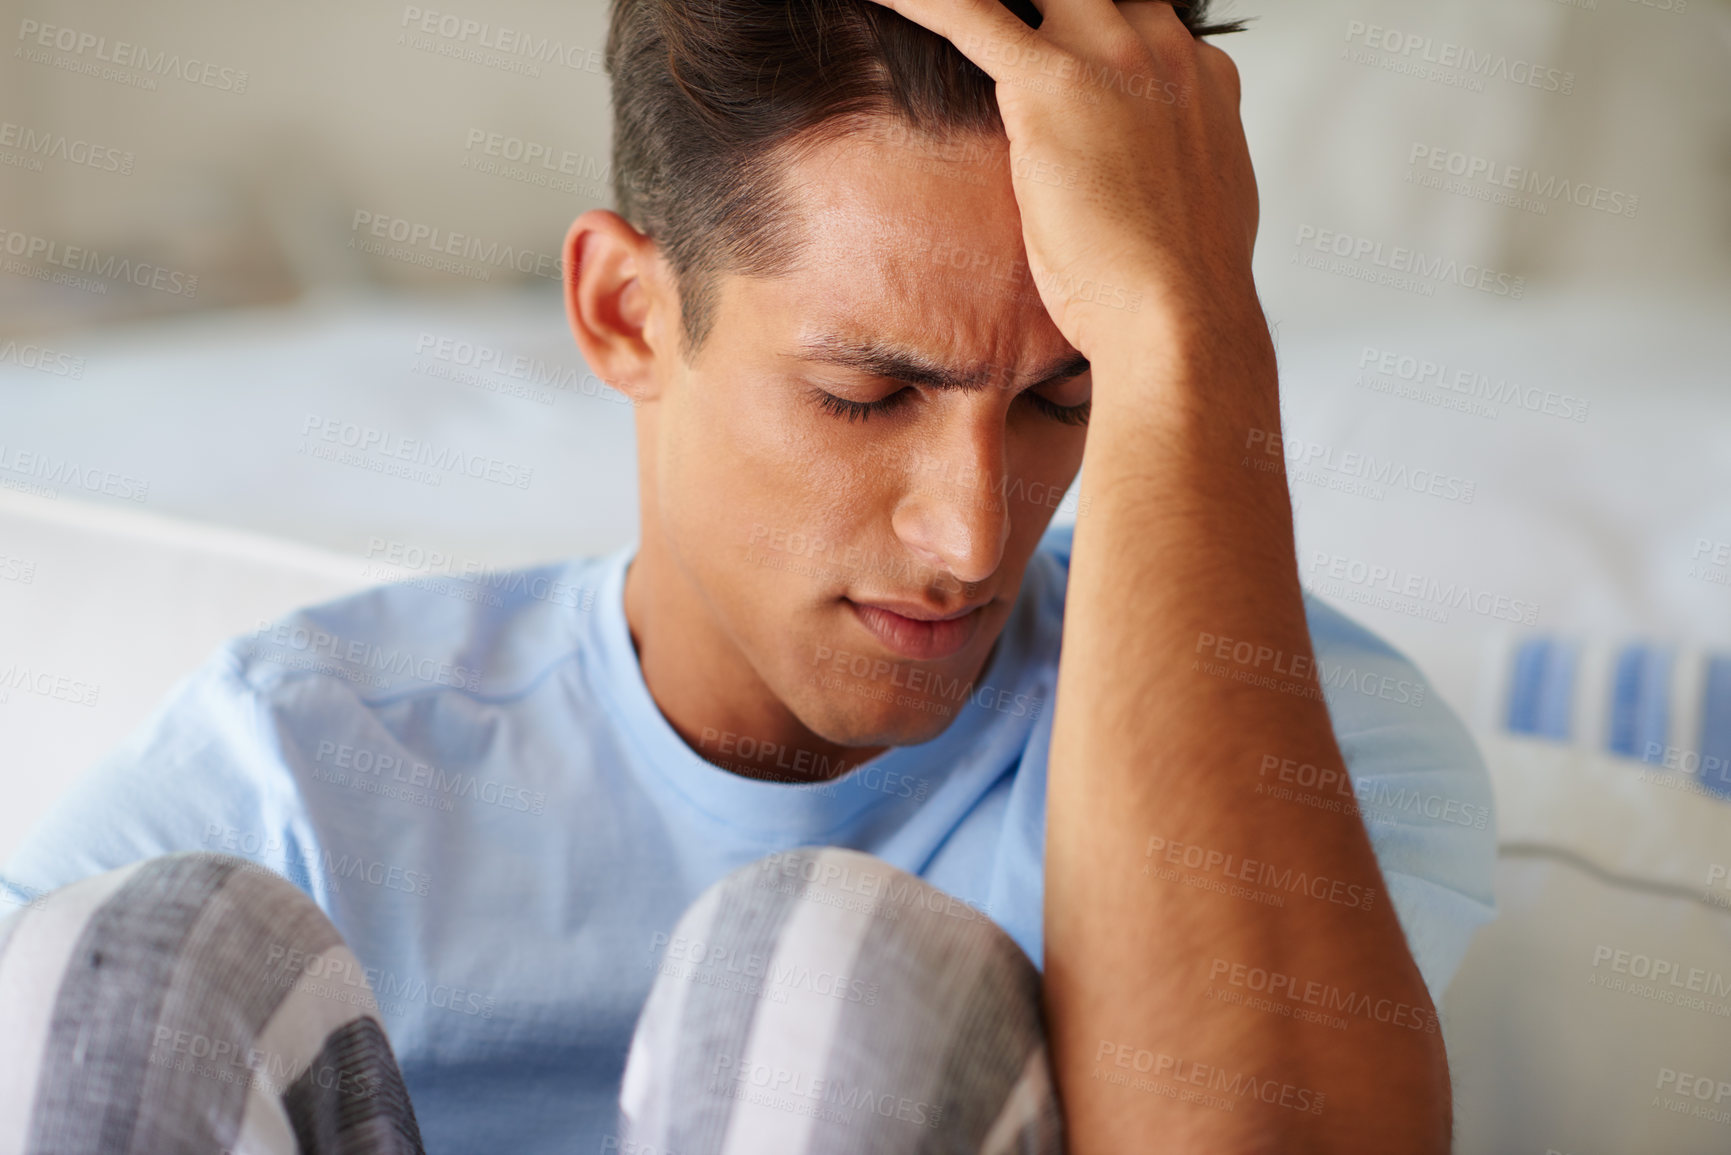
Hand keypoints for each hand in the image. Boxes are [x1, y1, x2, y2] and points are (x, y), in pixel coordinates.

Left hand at [858, 0, 1260, 364]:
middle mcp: (1161, 52)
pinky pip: (969, 14)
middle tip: (1006, 40)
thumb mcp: (1187, 207)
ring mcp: (1109, 60)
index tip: (1062, 54)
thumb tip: (1133, 186)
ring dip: (974, 4)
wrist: (1180, 317)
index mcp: (1198, 77)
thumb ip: (1160, 168)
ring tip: (922, 7)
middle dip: (1048, 5)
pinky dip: (921, 3)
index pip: (1137, 19)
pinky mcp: (1050, 85)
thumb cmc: (1175, 287)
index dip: (1092, 35)